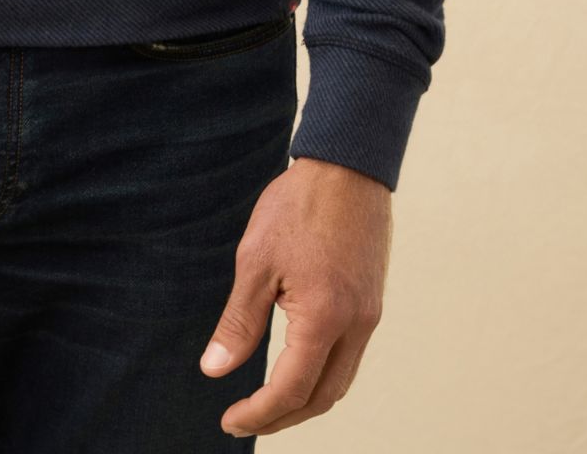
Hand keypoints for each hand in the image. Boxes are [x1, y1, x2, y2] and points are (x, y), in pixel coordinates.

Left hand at [198, 155, 390, 434]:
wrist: (347, 166)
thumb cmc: (298, 206)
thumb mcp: (255, 261)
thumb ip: (239, 322)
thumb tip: (214, 369)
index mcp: (324, 317)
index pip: (291, 390)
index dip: (260, 413)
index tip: (230, 420)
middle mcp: (355, 325)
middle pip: (322, 397)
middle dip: (284, 417)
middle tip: (245, 418)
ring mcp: (369, 314)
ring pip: (341, 380)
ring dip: (305, 399)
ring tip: (268, 401)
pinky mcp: (372, 301)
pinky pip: (350, 355)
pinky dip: (323, 372)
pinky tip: (297, 364)